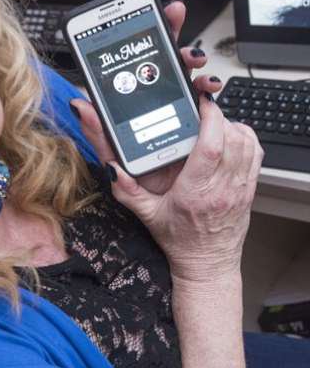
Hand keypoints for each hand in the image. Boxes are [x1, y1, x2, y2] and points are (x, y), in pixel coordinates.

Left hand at [71, 0, 222, 196]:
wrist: (167, 205)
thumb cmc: (137, 176)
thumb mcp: (111, 155)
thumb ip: (96, 132)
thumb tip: (77, 105)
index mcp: (133, 103)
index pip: (135, 65)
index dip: (139, 38)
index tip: (142, 13)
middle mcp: (157, 100)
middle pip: (164, 60)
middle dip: (170, 34)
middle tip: (172, 18)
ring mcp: (179, 108)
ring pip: (187, 74)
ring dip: (193, 61)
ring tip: (194, 59)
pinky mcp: (199, 121)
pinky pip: (207, 98)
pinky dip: (210, 88)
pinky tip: (209, 87)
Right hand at [108, 96, 261, 280]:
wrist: (207, 263)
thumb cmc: (178, 239)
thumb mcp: (145, 213)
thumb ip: (125, 189)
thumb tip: (111, 167)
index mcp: (195, 192)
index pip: (211, 147)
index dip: (210, 119)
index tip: (201, 104)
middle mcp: (222, 188)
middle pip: (233, 139)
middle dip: (219, 117)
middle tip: (201, 112)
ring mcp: (239, 188)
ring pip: (248, 143)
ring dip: (231, 126)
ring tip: (212, 123)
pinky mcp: (249, 188)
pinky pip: (257, 153)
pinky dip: (245, 137)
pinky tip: (228, 137)